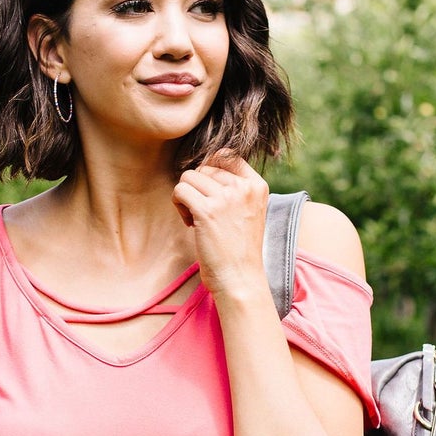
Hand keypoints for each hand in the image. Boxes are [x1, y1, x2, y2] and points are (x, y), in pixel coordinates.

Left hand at [172, 152, 271, 303]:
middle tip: (204, 213)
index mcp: (257, 185)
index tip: (209, 191)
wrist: (240, 279)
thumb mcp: (249, 212)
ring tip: (196, 219)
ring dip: (186, 196)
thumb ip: (235, 189)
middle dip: (199, 188)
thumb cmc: (240, 250)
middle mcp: (243, 188)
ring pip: (188, 177)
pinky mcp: (206, 210)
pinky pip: (180, 190)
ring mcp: (226, 197)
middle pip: (205, 167)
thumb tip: (203, 166)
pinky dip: (178, 205)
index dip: (211, 169)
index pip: (228, 156)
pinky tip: (190, 224)